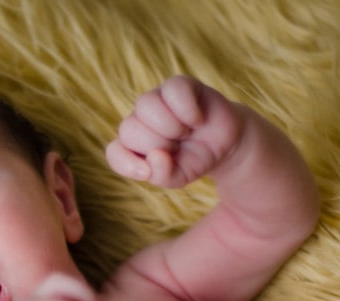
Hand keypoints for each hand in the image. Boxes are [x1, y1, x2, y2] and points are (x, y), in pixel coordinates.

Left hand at [106, 75, 243, 188]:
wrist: (225, 144)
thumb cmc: (195, 159)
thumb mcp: (178, 178)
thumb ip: (162, 175)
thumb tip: (155, 156)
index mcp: (133, 145)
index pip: (114, 152)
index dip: (127, 164)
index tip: (147, 174)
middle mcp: (139, 119)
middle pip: (129, 130)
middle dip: (158, 145)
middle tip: (178, 147)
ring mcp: (157, 99)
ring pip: (146, 106)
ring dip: (171, 127)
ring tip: (185, 132)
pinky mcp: (178, 85)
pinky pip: (173, 91)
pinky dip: (188, 110)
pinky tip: (197, 119)